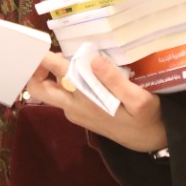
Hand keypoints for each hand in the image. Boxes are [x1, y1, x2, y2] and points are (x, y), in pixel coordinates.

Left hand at [25, 51, 167, 153]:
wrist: (149, 141)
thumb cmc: (145, 119)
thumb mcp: (138, 99)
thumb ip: (114, 80)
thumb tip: (93, 60)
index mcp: (86, 100)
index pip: (58, 75)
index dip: (45, 59)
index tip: (42, 44)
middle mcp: (74, 107)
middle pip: (39, 89)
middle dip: (36, 69)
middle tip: (50, 51)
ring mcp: (74, 112)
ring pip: (50, 90)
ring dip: (51, 73)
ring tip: (71, 56)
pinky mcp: (78, 114)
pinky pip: (63, 94)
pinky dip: (64, 80)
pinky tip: (82, 70)